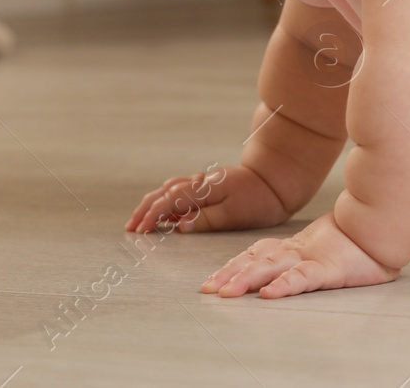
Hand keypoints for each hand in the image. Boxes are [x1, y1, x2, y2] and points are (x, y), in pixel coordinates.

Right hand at [124, 164, 285, 233]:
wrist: (278, 178)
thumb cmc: (260, 200)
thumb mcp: (234, 215)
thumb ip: (205, 220)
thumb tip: (179, 226)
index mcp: (205, 189)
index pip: (169, 201)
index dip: (152, 216)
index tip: (139, 231)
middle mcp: (201, 181)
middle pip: (164, 192)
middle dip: (145, 209)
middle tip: (131, 227)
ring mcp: (204, 181)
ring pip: (170, 189)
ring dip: (153, 203)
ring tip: (142, 219)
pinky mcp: (209, 184)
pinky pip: (180, 188)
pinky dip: (166, 198)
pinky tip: (165, 210)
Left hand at [200, 211, 398, 298]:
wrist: (387, 226)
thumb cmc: (359, 243)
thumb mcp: (325, 250)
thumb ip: (305, 258)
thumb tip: (280, 272)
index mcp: (296, 247)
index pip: (257, 253)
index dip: (234, 265)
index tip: (212, 279)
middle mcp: (298, 250)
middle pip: (257, 260)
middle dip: (230, 274)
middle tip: (208, 288)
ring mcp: (312, 257)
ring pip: (272, 267)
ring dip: (246, 279)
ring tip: (226, 292)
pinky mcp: (330, 268)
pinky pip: (303, 278)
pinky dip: (284, 285)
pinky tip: (269, 294)